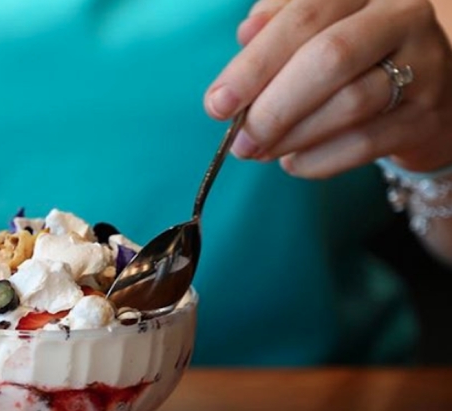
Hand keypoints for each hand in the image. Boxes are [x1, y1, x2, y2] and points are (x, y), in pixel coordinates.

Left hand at [205, 0, 451, 176]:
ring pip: (350, 103)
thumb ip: (277, 28)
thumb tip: (245, 34)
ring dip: (292, 136)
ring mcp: (423, 67)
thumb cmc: (350, 56)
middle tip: (239, 139)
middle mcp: (402, 18)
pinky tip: (292, 162)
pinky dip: (319, 159)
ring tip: (258, 151)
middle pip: (331, 57)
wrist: (421, 91)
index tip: (217, 103)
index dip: (255, 62)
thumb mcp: (313, 30)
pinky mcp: (426, 117)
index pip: (305, 15)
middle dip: (273, 105)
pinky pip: (366, 143)